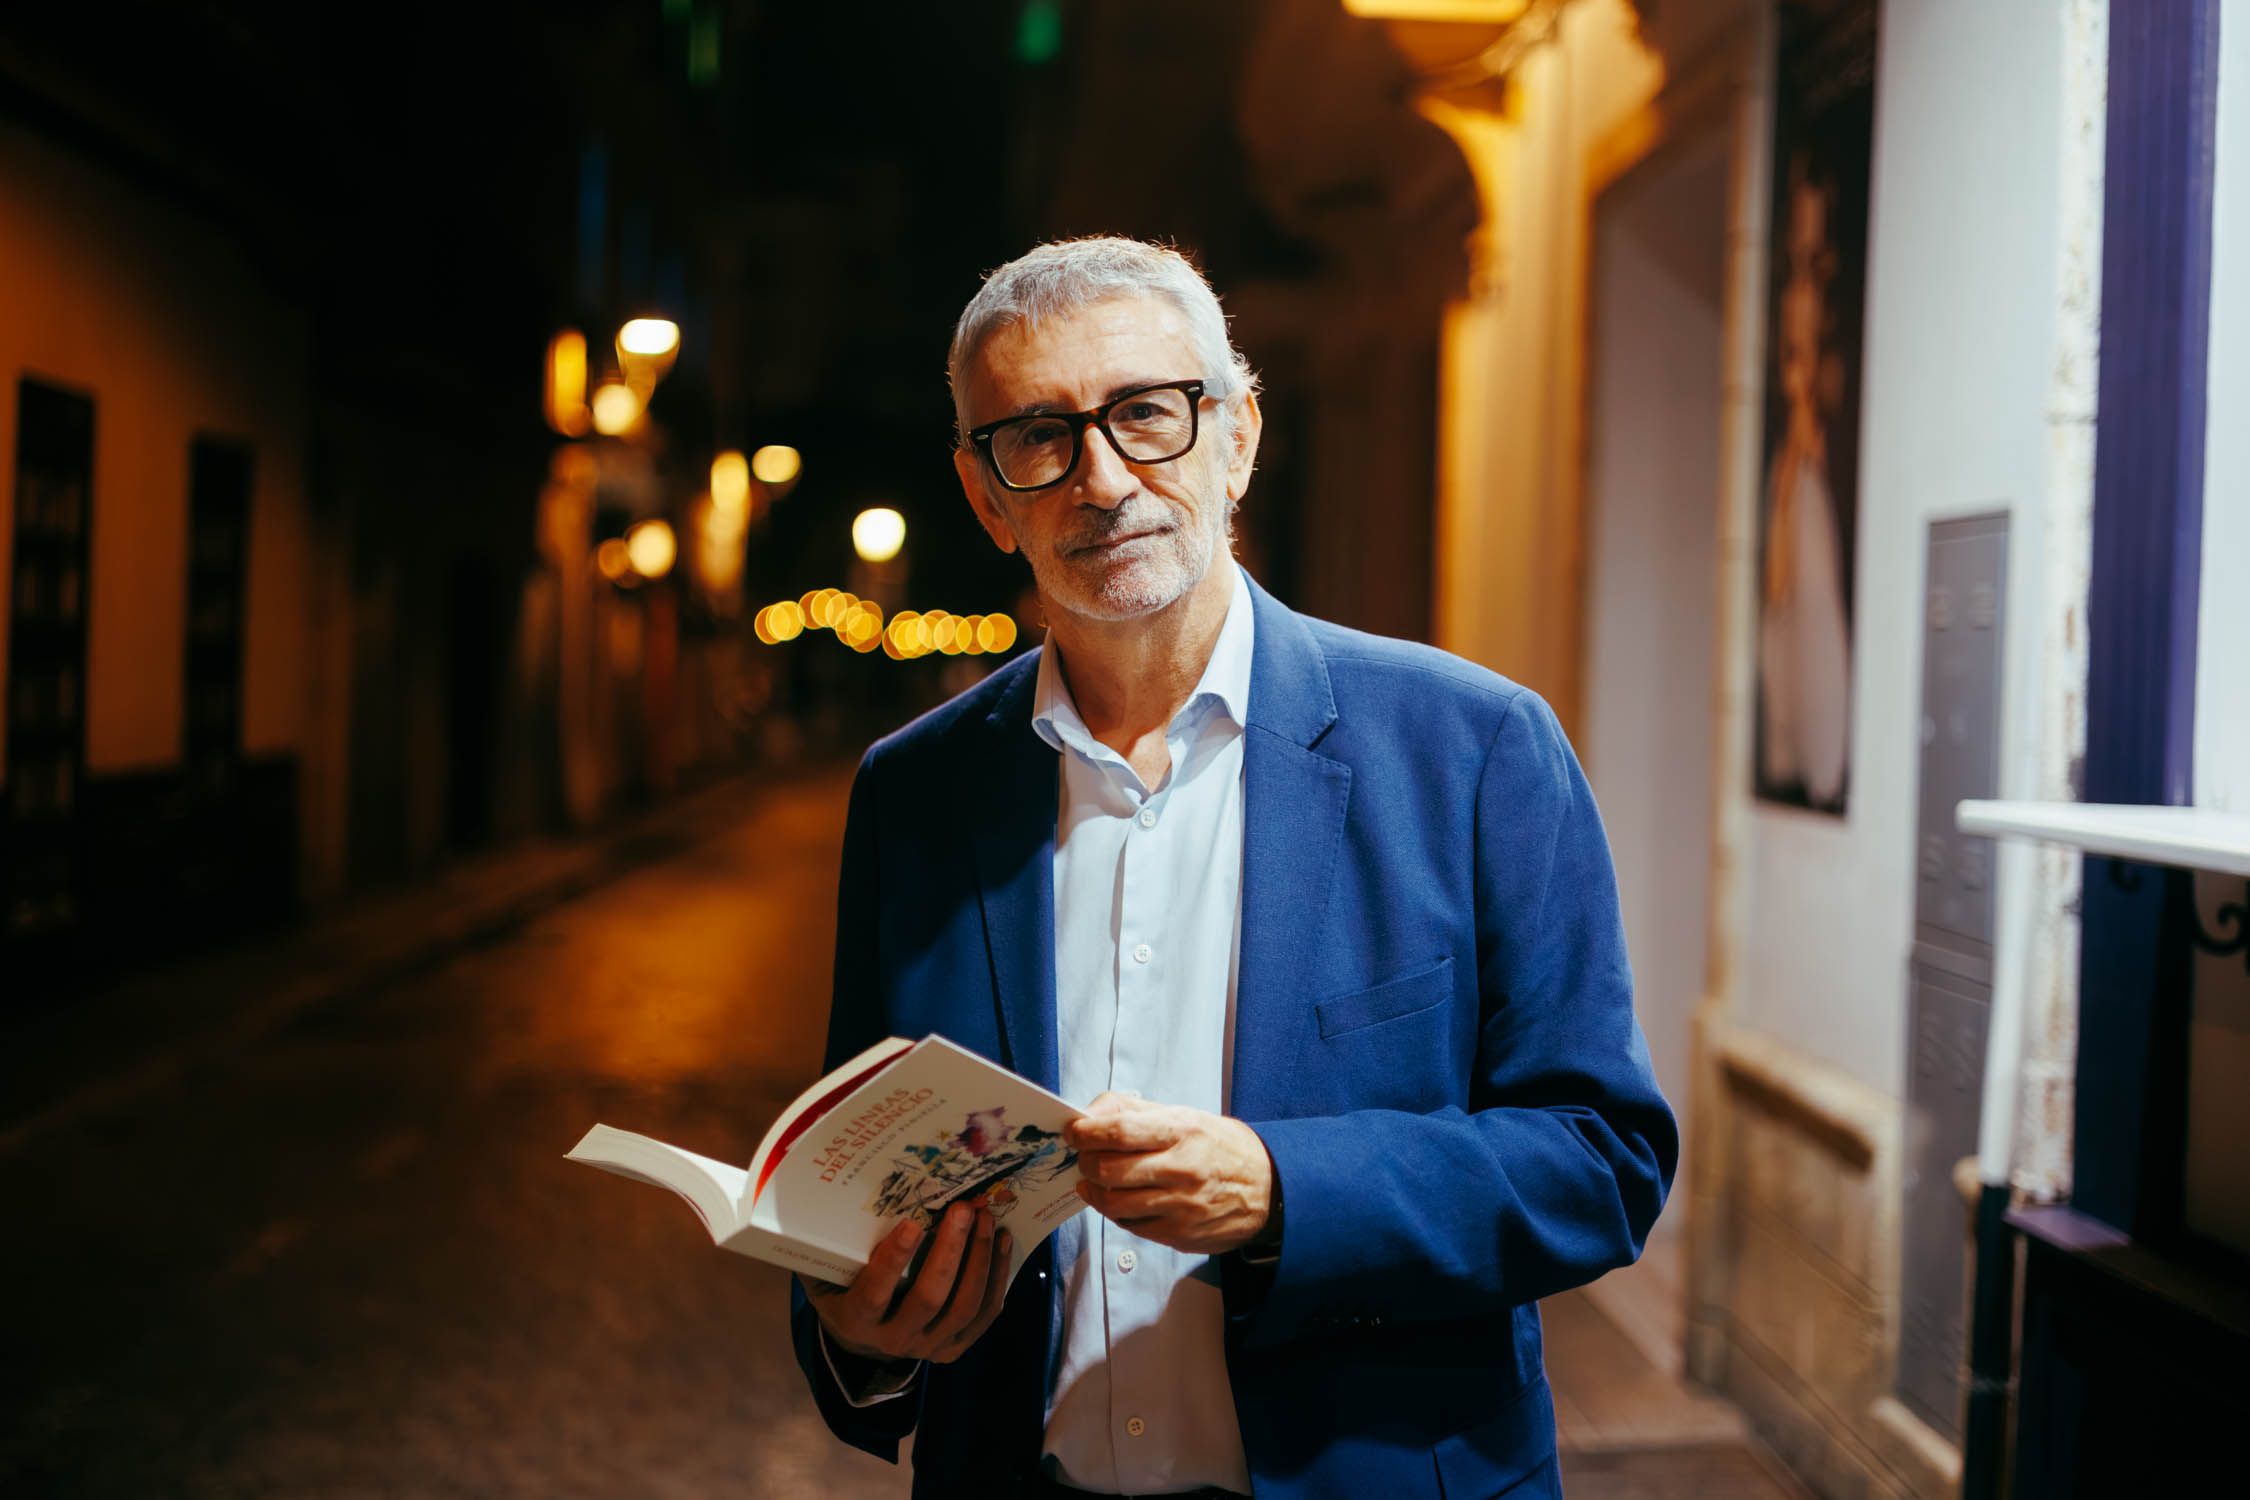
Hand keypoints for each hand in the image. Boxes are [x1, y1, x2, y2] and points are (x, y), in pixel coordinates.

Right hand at [798, 1201, 1013, 1365]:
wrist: (862, 1339)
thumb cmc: (842, 1289)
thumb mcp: (825, 1273)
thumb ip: (828, 1247)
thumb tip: (830, 1197)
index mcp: (856, 1320)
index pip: (874, 1294)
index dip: (893, 1261)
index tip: (911, 1224)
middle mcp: (893, 1340)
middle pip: (929, 1298)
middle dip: (950, 1251)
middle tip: (963, 1209)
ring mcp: (929, 1347)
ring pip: (964, 1307)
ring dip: (979, 1259)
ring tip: (986, 1218)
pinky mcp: (954, 1347)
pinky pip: (985, 1314)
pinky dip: (997, 1276)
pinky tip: (1002, 1241)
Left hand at [1063, 1093, 1275, 1255]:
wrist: (1268, 1188)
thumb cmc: (1217, 1146)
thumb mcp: (1184, 1115)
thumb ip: (1134, 1111)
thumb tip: (1088, 1114)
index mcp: (1182, 1131)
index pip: (1119, 1131)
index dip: (1086, 1133)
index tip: (1073, 1132)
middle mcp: (1181, 1168)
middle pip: (1108, 1170)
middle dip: (1085, 1163)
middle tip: (1083, 1158)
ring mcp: (1181, 1206)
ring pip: (1113, 1203)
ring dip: (1094, 1192)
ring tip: (1094, 1182)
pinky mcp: (1180, 1234)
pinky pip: (1130, 1226)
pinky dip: (1116, 1213)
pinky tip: (1119, 1200)